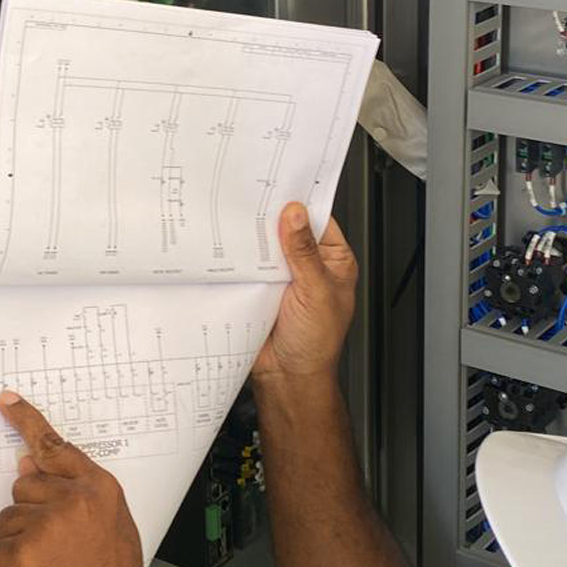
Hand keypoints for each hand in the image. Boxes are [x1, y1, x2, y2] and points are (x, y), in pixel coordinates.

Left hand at [0, 392, 147, 566]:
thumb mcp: (112, 532)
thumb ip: (76, 495)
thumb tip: (29, 467)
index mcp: (99, 491)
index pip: (55, 446)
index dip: (26, 421)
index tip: (6, 402)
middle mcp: (72, 501)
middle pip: (24, 486)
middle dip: (30, 512)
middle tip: (56, 547)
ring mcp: (44, 526)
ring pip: (8, 519)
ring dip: (19, 543)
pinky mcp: (19, 554)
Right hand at [253, 203, 357, 380]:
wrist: (288, 378)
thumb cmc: (316, 344)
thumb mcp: (315, 291)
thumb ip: (303, 252)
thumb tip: (296, 215)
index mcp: (334, 261)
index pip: (318, 221)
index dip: (302, 204)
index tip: (283, 188)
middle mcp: (310, 266)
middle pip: (290, 231)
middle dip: (273, 220)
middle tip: (255, 204)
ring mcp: (285, 277)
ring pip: (268, 247)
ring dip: (255, 240)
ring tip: (240, 224)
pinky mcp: (262, 289)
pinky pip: (250, 266)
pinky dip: (241, 260)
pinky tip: (232, 252)